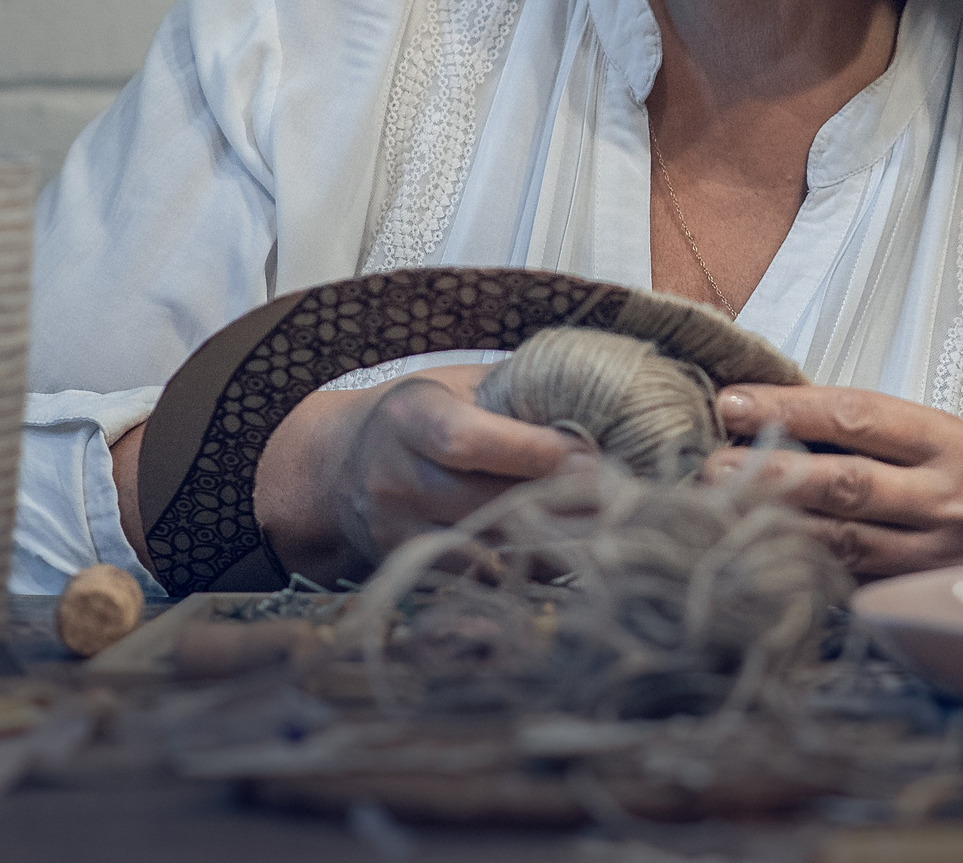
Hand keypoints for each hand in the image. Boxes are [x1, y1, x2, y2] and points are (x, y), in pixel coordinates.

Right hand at [254, 364, 590, 585]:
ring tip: (609, 537)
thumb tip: (599, 401)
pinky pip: (473, 576)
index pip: (467, 441)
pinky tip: (568, 559)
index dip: (532, 453)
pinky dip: (523, 569)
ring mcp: (393, 530)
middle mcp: (392, 477)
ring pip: (484, 549)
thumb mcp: (460, 385)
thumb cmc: (426, 413)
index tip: (590, 455)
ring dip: (551, 546)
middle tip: (621, 503)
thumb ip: (518, 392)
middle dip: (558, 505)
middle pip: (483, 503)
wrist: (341, 465)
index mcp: (408, 416)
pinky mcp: (404, 567)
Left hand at [698, 384, 962, 576]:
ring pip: (840, 540)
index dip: (789, 408)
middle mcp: (945, 498)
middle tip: (710, 464)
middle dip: (771, 470)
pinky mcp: (910, 597)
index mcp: (946, 441)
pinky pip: (844, 580)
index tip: (731, 403)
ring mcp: (931, 555)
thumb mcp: (924, 440)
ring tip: (717, 507)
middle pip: (846, 482)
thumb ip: (858, 427)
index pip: (857, 415)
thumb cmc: (953, 481)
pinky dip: (796, 563)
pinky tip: (756, 551)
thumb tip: (761, 409)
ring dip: (772, 522)